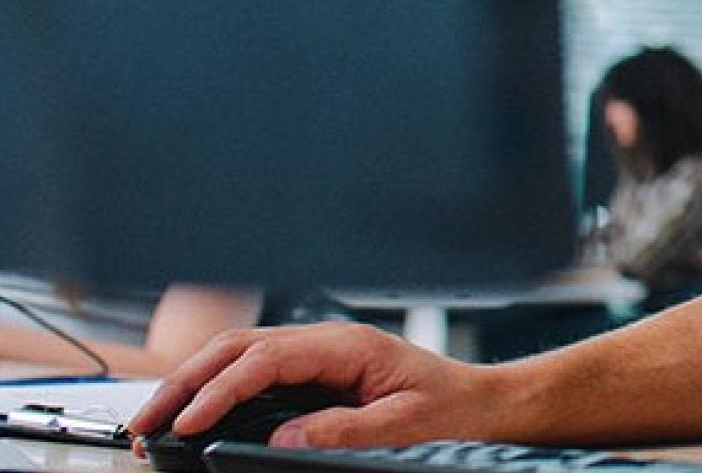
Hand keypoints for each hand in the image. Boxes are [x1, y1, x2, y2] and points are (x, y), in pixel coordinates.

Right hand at [128, 322, 504, 450]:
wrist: (480, 401)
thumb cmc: (452, 407)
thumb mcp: (408, 424)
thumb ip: (349, 430)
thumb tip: (284, 437)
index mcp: (349, 345)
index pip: (267, 358)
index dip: (221, 388)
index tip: (190, 421)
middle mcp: (327, 342)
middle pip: (240, 348)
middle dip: (186, 382)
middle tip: (145, 423)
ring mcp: (318, 353)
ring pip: (240, 355)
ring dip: (193, 383)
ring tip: (155, 420)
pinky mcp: (314, 372)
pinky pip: (254, 371)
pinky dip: (216, 388)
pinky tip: (192, 411)